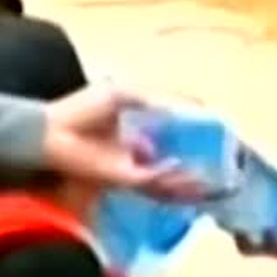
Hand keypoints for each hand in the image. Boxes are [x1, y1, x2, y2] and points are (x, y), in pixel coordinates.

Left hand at [41, 85, 204, 199]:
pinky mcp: (126, 180)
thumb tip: (188, 106)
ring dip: (192, 176)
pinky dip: (171, 177)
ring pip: (172, 176)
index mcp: (141, 128)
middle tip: (226, 158)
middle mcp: (143, 151)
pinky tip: (183, 167)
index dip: (199, 132)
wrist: (49, 133)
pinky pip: (156, 182)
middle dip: (202, 160)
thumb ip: (155, 100)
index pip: (178, 132)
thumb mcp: (122, 94)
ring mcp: (136, 167)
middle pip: (180, 159)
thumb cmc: (81, 110)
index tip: (220, 130)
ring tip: (214, 172)